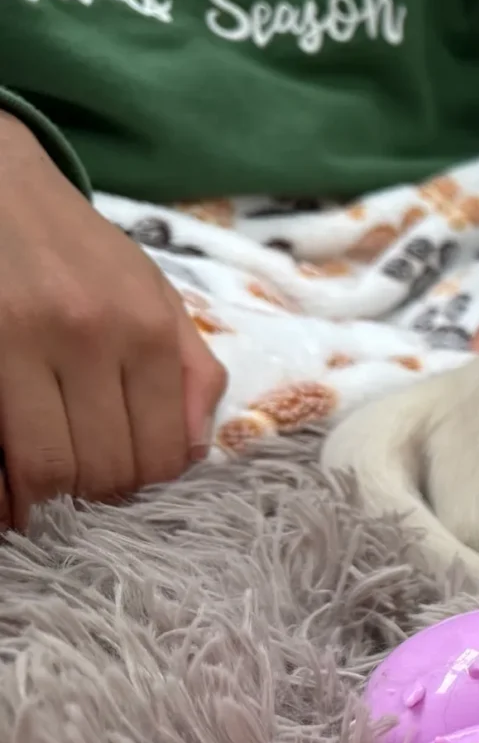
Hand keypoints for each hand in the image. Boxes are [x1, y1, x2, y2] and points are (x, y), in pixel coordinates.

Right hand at [0, 113, 227, 528]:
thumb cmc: (76, 245)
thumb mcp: (153, 292)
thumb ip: (190, 368)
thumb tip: (195, 449)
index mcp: (144, 328)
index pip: (159, 454)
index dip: (140, 486)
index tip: (120, 485)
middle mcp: (86, 336)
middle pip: (102, 469)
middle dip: (90, 496)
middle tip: (76, 491)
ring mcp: (16, 341)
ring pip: (43, 467)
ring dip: (42, 496)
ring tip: (38, 489)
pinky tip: (5, 483)